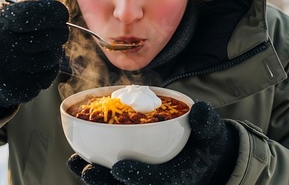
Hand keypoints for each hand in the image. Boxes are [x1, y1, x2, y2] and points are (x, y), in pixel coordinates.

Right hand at [0, 0, 68, 106]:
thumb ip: (29, 2)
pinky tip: (36, 64)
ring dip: (54, 50)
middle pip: (51, 37)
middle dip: (60, 31)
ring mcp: (8, 73)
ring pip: (52, 57)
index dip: (55, 12)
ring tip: (43, 47)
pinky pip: (48, 77)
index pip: (34, 14)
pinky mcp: (16, 91)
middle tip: (57, 30)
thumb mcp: (3, 11)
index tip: (61, 13)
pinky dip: (48, 69)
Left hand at [67, 101, 238, 184]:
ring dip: (96, 177)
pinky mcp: (135, 174)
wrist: (204, 156)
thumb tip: (199, 110)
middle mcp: (158, 182)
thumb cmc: (206, 144)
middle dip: (107, 182)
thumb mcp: (212, 133)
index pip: (157, 181)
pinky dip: (97, 167)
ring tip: (75, 163)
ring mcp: (145, 180)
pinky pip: (112, 175)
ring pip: (116, 184)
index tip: (120, 168)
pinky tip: (79, 156)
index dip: (138, 176)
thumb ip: (207, 123)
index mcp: (178, 177)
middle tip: (88, 170)